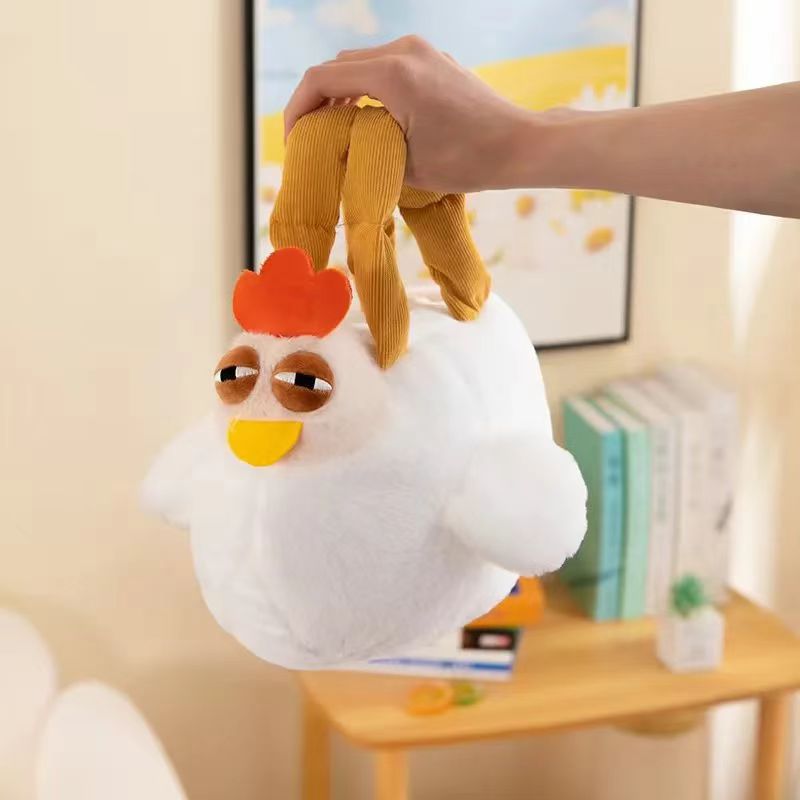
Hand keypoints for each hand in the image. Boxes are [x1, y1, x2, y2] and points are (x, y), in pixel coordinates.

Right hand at [283, 36, 539, 193]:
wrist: (517, 145)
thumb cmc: (468, 159)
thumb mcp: (405, 164)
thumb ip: (362, 149)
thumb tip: (334, 151)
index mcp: (392, 74)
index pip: (322, 79)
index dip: (297, 109)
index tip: (292, 139)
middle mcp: (403, 51)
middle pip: (338, 66)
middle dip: (317, 100)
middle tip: (310, 138)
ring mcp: (420, 51)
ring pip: (361, 63)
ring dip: (342, 93)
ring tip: (334, 130)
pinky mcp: (432, 59)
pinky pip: (386, 66)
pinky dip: (367, 88)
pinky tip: (367, 117)